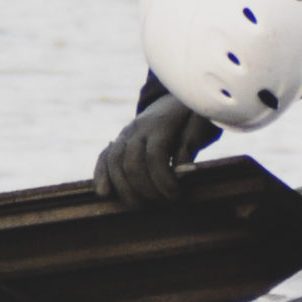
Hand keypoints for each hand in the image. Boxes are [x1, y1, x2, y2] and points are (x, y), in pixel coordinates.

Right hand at [93, 94, 221, 205]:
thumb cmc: (192, 116)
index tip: (175, 195)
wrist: (177, 96)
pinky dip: (101, 175)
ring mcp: (125, 133)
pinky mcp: (118, 140)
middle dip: (145, 189)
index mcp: (161, 123)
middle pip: (132, 163)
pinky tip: (103, 193)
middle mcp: (138, 128)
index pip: (154, 155)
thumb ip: (189, 146)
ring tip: (139, 205)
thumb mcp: (199, 125)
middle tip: (160, 203)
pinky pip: (104, 157)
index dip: (163, 180)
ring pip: (115, 162)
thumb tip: (180, 169)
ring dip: (124, 189)